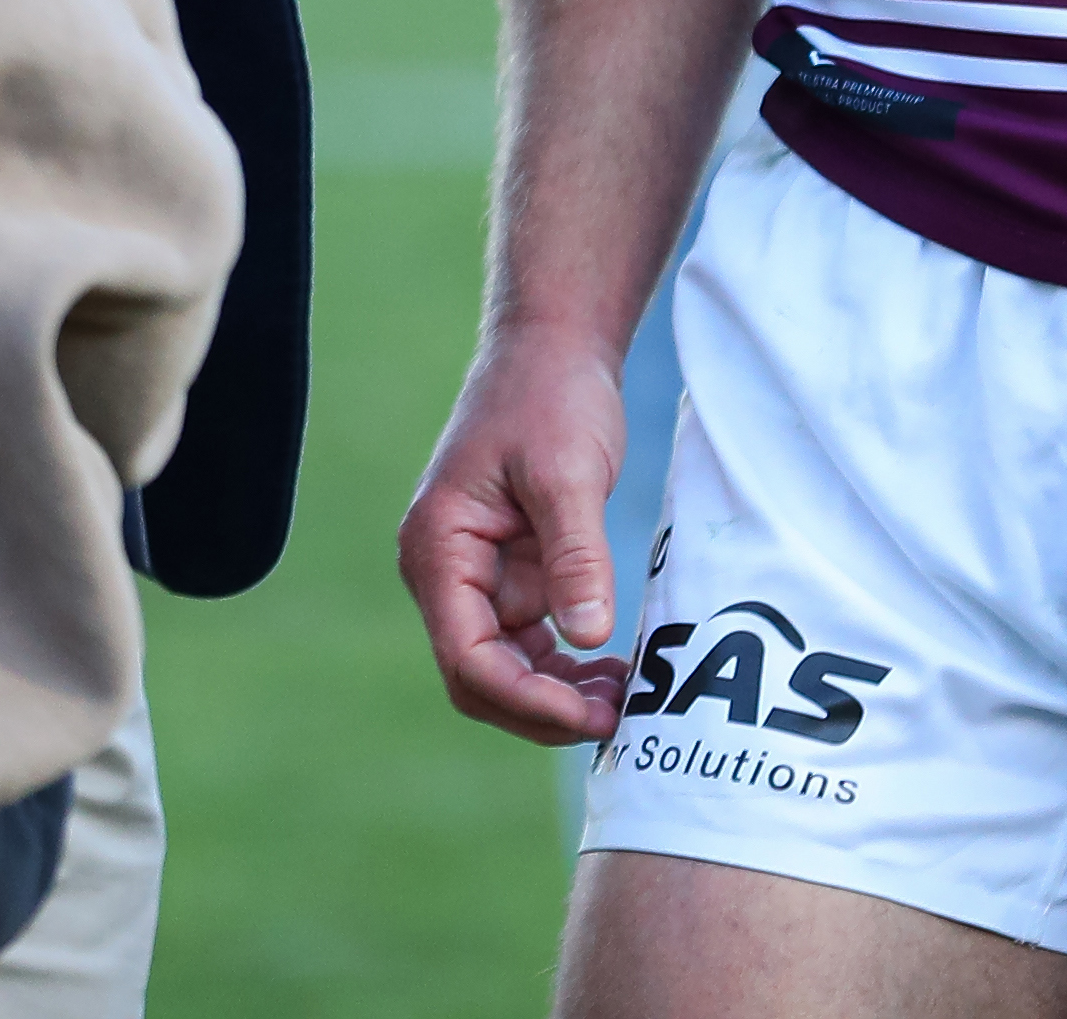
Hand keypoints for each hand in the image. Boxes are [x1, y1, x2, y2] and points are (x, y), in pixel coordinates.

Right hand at [396, 322, 637, 746]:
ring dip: (560, 694)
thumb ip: (575, 556)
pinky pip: (533, 643)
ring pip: (508, 670)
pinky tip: (615, 669)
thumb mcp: (568, 472)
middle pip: (481, 679)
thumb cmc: (550, 395)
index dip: (527, 700)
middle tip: (618, 719)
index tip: (591, 715)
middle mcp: (447, 573)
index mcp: (439, 548)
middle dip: (544, 708)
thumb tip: (587, 639)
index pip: (468, 658)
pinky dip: (570, 665)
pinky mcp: (511, 573)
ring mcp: (478, 577)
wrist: (554, 346)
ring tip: (627, 696)